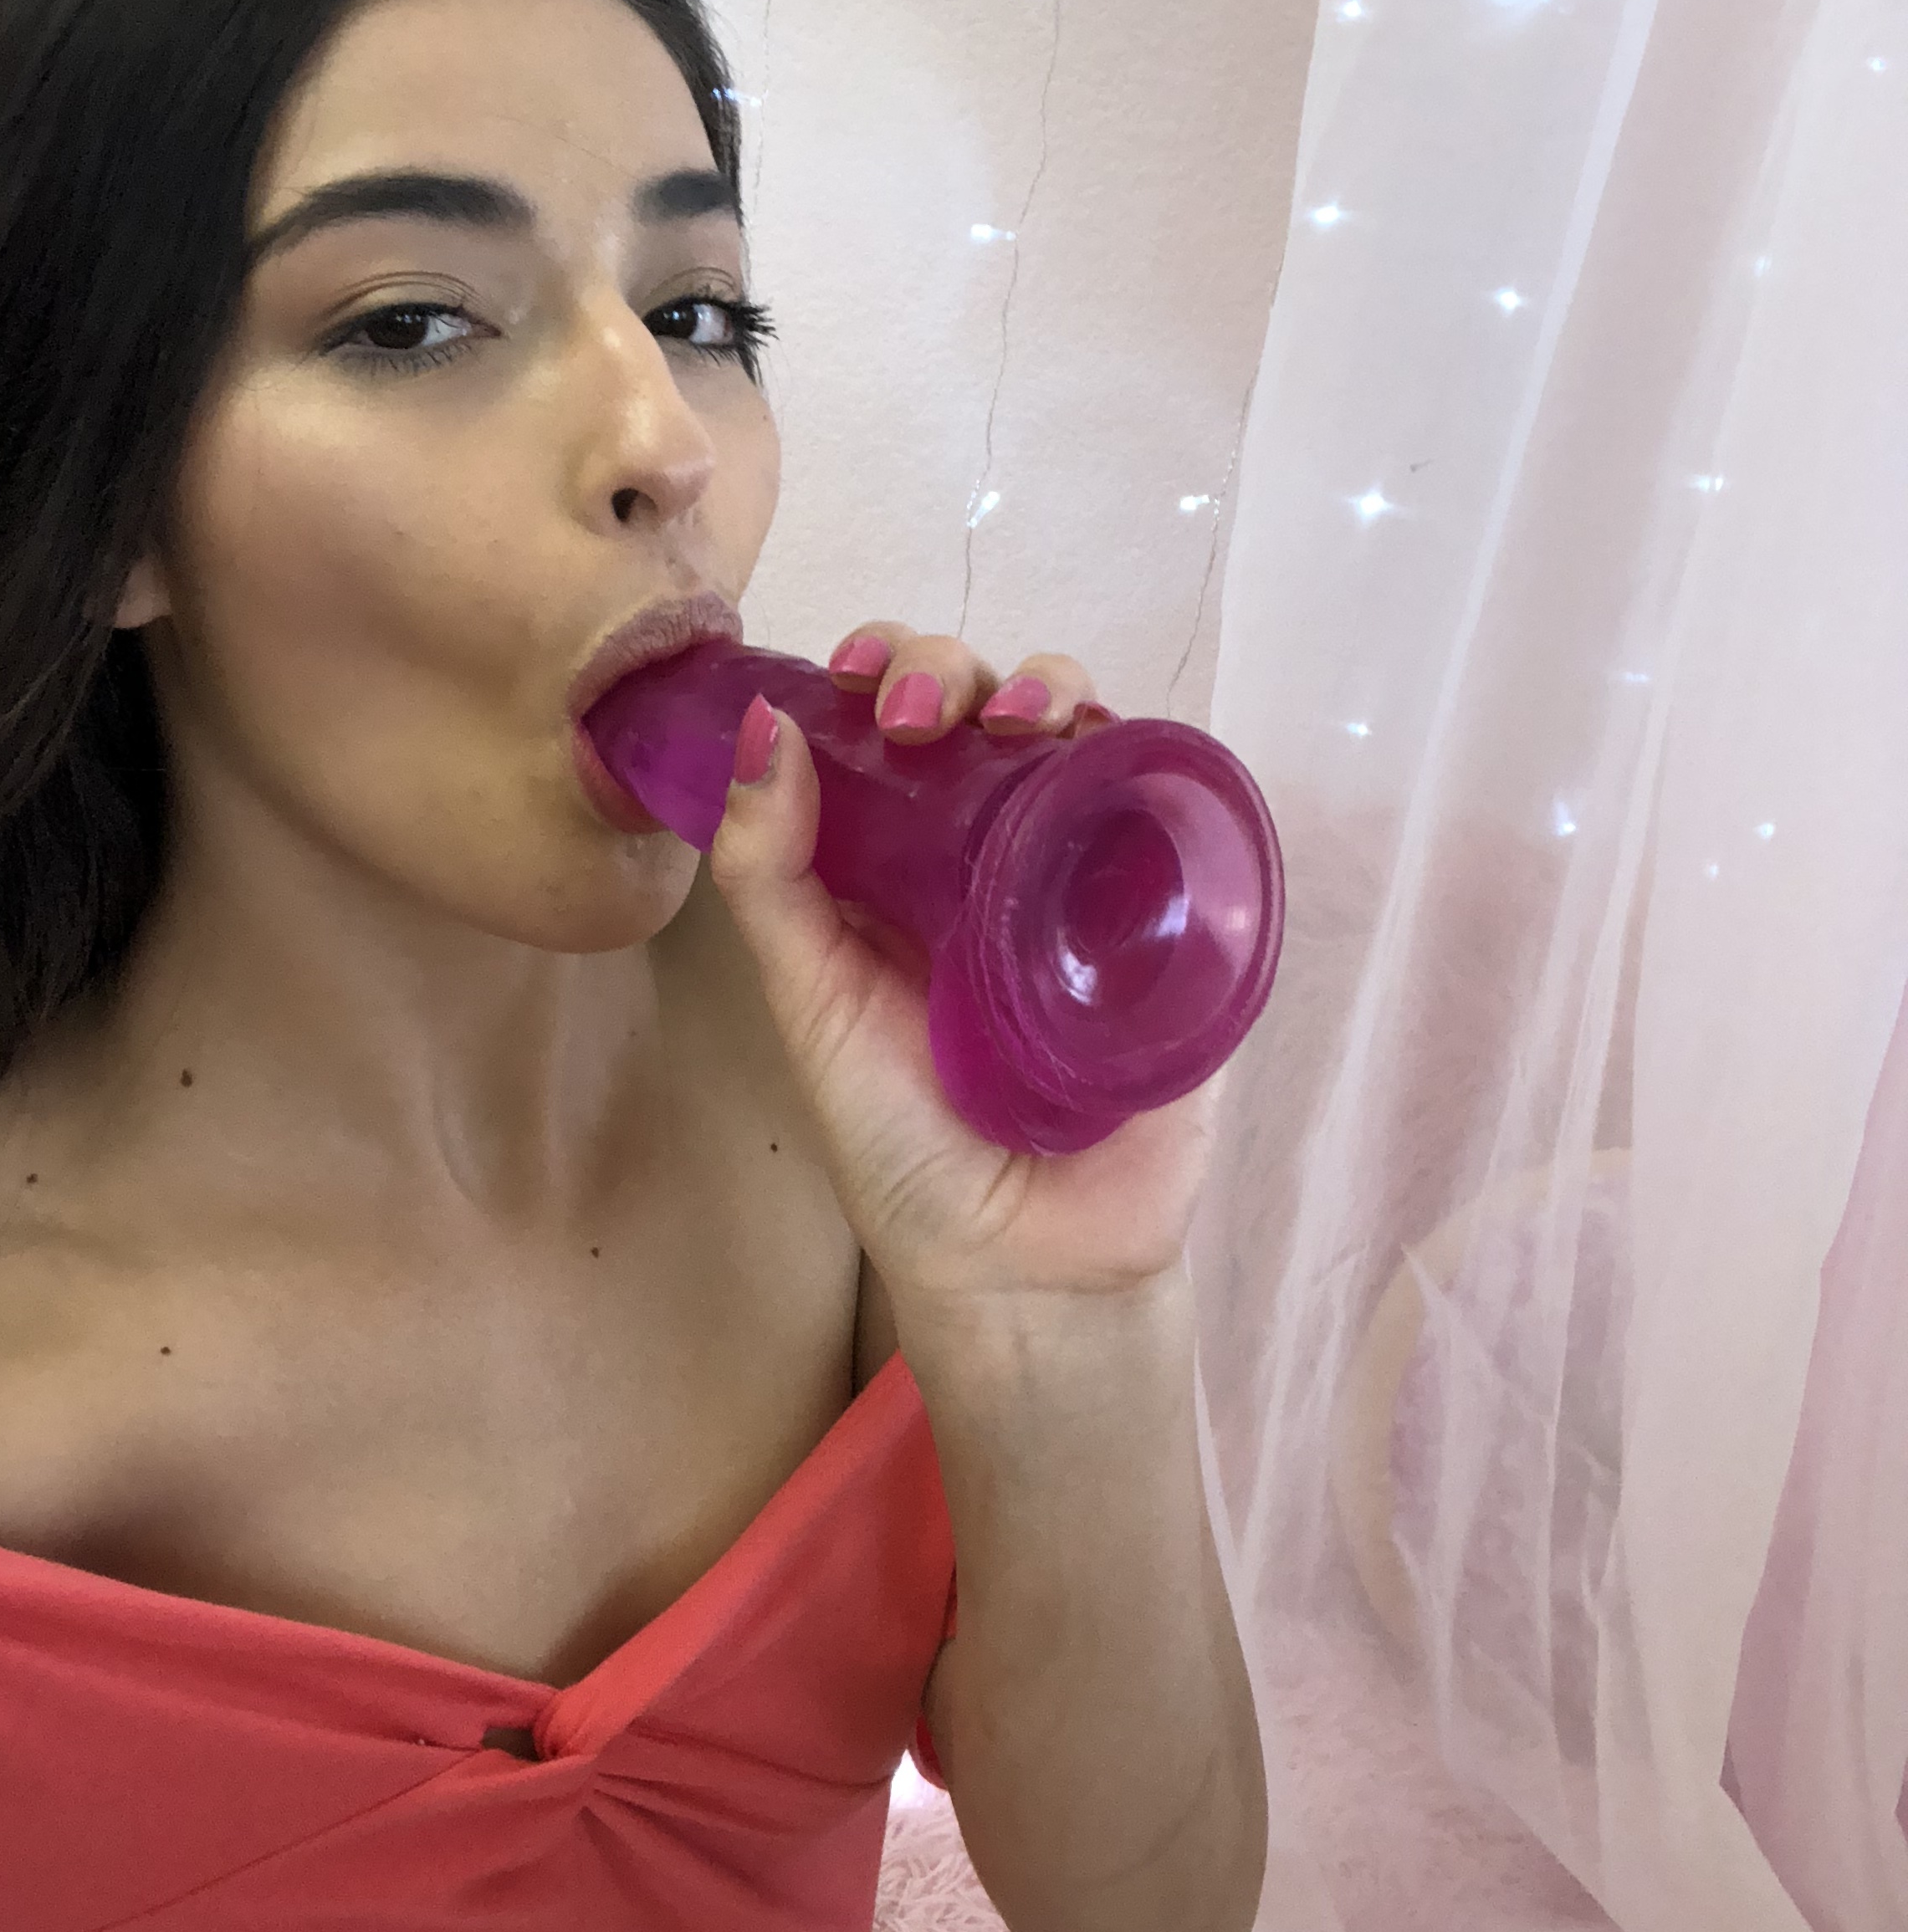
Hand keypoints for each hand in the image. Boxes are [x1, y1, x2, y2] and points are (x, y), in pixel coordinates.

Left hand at [704, 621, 1227, 1311]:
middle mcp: (992, 849)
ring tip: (1018, 721)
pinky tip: (1106, 749)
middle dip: (949, 670)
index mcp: (897, 861)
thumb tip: (760, 724)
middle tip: (918, 718)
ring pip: (1079, 730)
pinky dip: (1145, 750)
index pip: (888, 722)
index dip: (873, 670)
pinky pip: (1167, 802)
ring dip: (1049, 689)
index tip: (848, 678)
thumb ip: (770, 878)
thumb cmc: (905, 1146)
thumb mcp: (810, 1006)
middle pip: (983, 704)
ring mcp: (1087, 871)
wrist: (1027, 1262)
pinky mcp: (1171, 911)